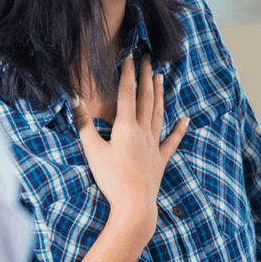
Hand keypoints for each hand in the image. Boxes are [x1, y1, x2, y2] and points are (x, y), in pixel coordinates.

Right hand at [73, 55, 189, 233]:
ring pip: (159, 113)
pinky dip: (179, 129)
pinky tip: (186, 119)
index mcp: (127, 127)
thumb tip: (74, 99)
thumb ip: (84, 124)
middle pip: (146, 98)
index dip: (128, 74)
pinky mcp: (161, 158)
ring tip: (162, 77)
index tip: (130, 57)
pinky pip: (172, 140)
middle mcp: (144, 131)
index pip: (127, 94)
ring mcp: (154, 144)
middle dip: (146, 77)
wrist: (134, 204)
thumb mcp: (92, 151)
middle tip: (149, 59)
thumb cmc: (111, 178)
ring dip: (160, 94)